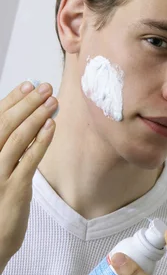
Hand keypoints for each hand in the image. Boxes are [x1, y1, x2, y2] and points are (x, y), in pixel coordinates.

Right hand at [0, 82, 56, 272]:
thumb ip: (8, 155)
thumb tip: (28, 133)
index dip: (12, 100)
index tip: (28, 85)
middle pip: (6, 124)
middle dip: (27, 102)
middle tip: (46, 87)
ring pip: (16, 138)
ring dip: (36, 116)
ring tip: (52, 101)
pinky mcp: (13, 190)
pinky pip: (28, 160)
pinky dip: (40, 141)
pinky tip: (51, 127)